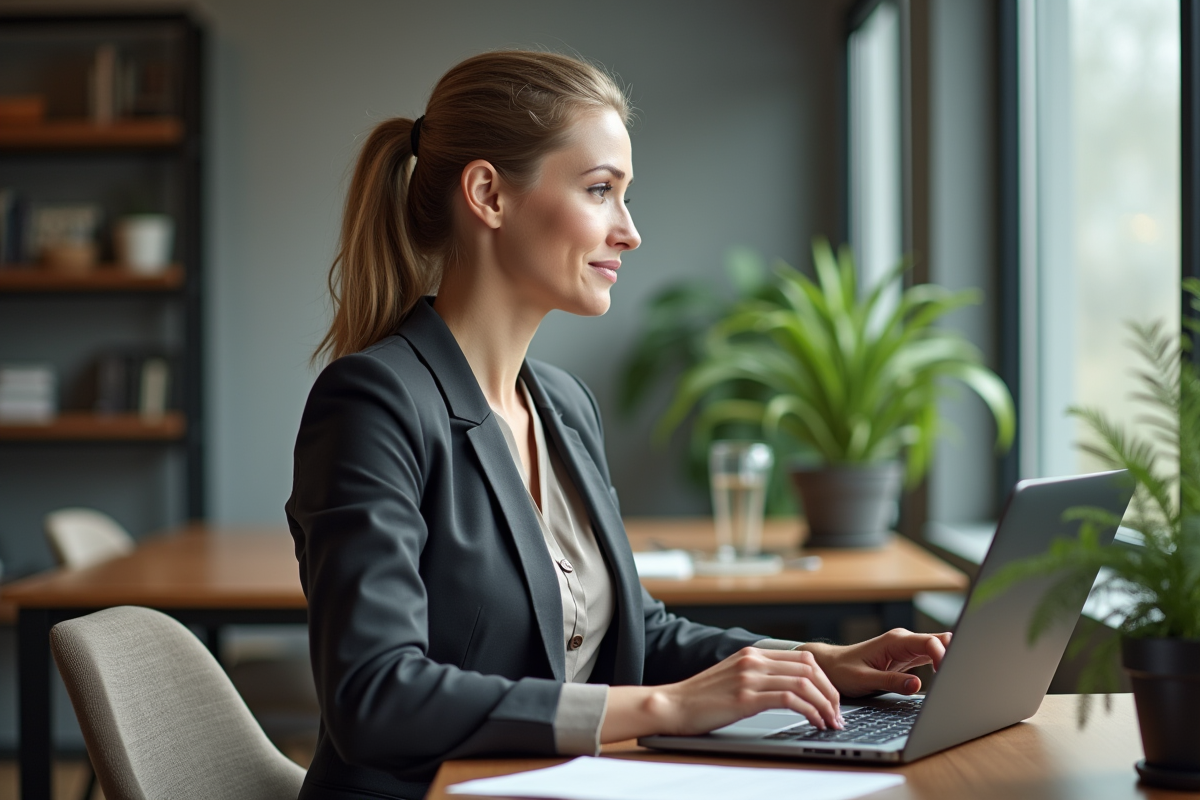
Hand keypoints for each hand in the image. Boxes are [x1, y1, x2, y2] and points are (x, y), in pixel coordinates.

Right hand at [602, 647, 842, 742]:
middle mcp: (753, 660)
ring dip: (824, 704)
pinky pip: (790, 699)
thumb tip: (787, 689)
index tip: (832, 700)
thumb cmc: (700, 699)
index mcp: (752, 653)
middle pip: (809, 668)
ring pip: (804, 683)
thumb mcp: (732, 679)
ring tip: (831, 722)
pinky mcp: (745, 696)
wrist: (671, 705)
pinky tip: (814, 723)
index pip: (803, 659)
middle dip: (831, 692)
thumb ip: (756, 677)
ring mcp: (749, 677)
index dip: (824, 680)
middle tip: (838, 714)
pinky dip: (810, 711)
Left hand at [799, 628, 951, 697]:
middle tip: (957, 676)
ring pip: (937, 648)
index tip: (945, 674)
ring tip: (954, 678)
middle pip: (939, 641)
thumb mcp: (865, 679)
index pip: (929, 642)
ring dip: (947, 660)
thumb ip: (891, 681)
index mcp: (894, 641)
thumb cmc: (843, 670)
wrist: (831, 666)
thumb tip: (917, 684)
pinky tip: (945, 676)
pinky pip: (930, 656)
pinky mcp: (907, 657)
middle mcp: (903, 641)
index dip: (942, 656)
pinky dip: (940, 664)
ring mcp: (907, 648)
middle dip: (952, 655)